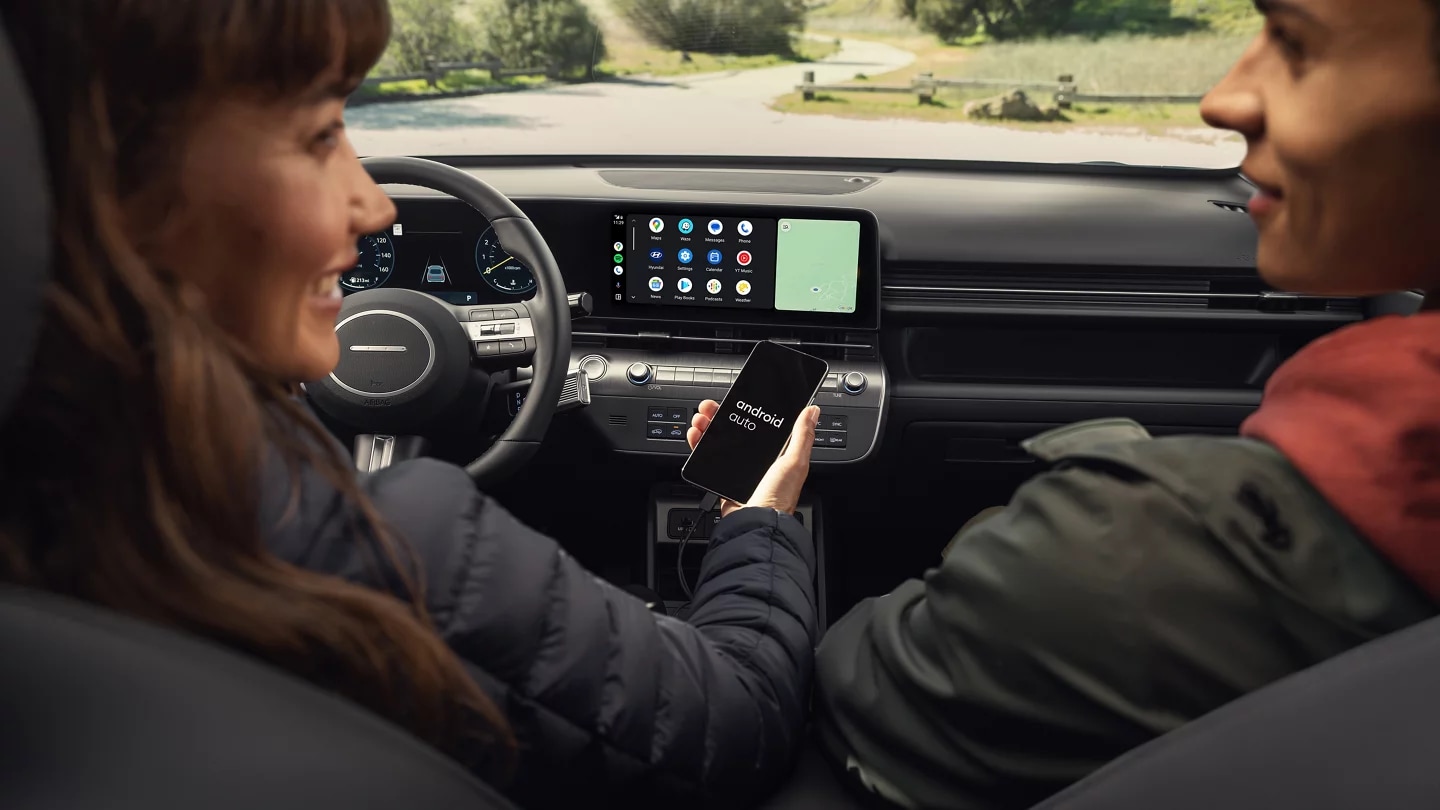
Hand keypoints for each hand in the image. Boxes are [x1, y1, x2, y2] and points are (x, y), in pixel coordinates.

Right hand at [687, 400, 819, 517]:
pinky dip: (699, 445)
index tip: (738, 399)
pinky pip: (708, 458)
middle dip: (722, 416)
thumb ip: (802, 436)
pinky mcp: (722, 479)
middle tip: (711, 407)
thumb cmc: (778, 498)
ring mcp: (739, 470)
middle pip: (736, 430)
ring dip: (708, 426)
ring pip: (720, 441)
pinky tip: (696, 435)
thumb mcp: (795, 462)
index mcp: (777, 455)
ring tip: (701, 418)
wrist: (754, 522)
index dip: (749, 410)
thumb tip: (812, 411)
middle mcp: (758, 461)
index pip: (761, 425)